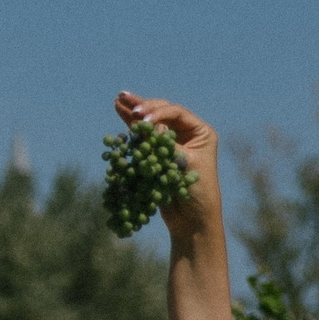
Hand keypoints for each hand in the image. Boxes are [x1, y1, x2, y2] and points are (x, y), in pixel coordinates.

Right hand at [114, 91, 221, 231]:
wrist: (192, 220)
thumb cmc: (197, 192)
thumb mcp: (182, 163)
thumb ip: (164, 143)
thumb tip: (143, 125)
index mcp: (200, 132)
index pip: (175, 113)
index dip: (157, 113)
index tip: (141, 121)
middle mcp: (186, 134)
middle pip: (161, 114)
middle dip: (143, 107)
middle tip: (124, 99)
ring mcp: (170, 145)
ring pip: (150, 124)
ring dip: (134, 112)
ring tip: (119, 99)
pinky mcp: (157, 157)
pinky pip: (144, 139)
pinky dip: (131, 128)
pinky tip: (120, 113)